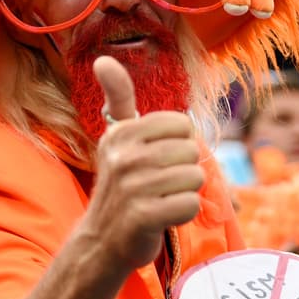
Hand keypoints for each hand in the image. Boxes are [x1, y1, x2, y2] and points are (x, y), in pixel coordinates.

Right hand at [85, 56, 203, 269]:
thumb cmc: (122, 184)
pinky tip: (162, 217)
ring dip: (184, 193)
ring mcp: (131, 187)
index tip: (156, 160)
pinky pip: (190, 204)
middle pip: (192, 152)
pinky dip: (183, 214)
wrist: (103, 240)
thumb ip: (118, 99)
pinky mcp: (143, 217)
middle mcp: (124, 157)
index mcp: (122, 133)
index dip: (179, 145)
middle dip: (183, 171)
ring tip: (160, 200)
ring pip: (195, 178)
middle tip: (158, 185)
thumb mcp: (118, 138)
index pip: (182, 125)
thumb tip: (103, 59)